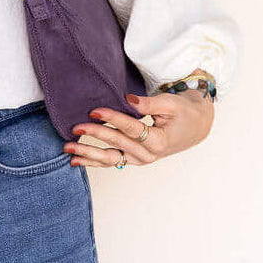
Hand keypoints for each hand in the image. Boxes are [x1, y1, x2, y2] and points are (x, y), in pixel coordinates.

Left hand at [63, 90, 214, 167]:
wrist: (195, 127)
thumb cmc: (183, 112)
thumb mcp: (170, 104)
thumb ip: (148, 103)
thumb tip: (127, 99)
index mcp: (159, 141)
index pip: (131, 129)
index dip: (111, 118)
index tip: (93, 110)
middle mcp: (148, 154)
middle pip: (117, 144)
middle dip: (94, 135)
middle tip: (74, 128)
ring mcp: (140, 160)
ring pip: (111, 159)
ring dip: (88, 154)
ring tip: (68, 149)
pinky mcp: (133, 159)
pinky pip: (111, 162)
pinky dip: (93, 161)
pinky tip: (75, 159)